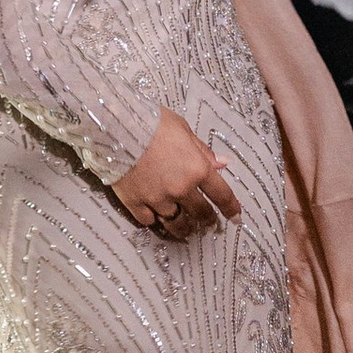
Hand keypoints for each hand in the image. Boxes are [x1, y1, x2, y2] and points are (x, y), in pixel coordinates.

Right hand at [114, 109, 241, 240]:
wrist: (117, 126)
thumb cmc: (152, 122)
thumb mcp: (183, 129)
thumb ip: (202, 150)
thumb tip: (222, 164)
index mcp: (197, 169)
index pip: (221, 194)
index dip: (230, 208)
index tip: (235, 217)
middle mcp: (181, 189)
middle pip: (200, 213)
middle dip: (207, 220)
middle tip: (208, 224)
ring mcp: (157, 199)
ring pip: (175, 223)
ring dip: (183, 228)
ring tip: (185, 231)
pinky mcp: (135, 203)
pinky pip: (148, 220)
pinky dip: (153, 219)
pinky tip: (155, 218)